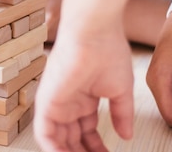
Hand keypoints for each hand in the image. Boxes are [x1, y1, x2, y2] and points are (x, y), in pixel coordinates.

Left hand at [34, 32, 133, 151]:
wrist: (95, 31)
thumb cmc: (108, 49)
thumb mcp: (120, 90)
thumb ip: (121, 114)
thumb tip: (126, 135)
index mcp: (83, 98)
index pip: (86, 131)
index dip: (96, 147)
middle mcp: (68, 101)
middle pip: (72, 138)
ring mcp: (57, 102)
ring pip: (57, 139)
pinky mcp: (47, 100)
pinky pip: (45, 132)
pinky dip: (54, 149)